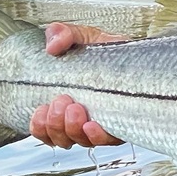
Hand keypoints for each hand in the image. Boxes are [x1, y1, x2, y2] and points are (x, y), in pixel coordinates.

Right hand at [29, 23, 126, 148]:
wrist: (136, 52)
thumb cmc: (105, 49)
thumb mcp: (81, 36)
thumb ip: (62, 34)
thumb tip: (51, 46)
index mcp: (65, 105)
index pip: (45, 129)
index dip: (40, 127)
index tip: (42, 109)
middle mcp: (82, 119)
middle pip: (62, 138)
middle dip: (56, 124)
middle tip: (62, 101)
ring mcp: (103, 123)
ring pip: (81, 141)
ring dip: (72, 129)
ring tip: (76, 108)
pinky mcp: (124, 125)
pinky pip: (108, 140)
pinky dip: (97, 136)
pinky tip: (92, 125)